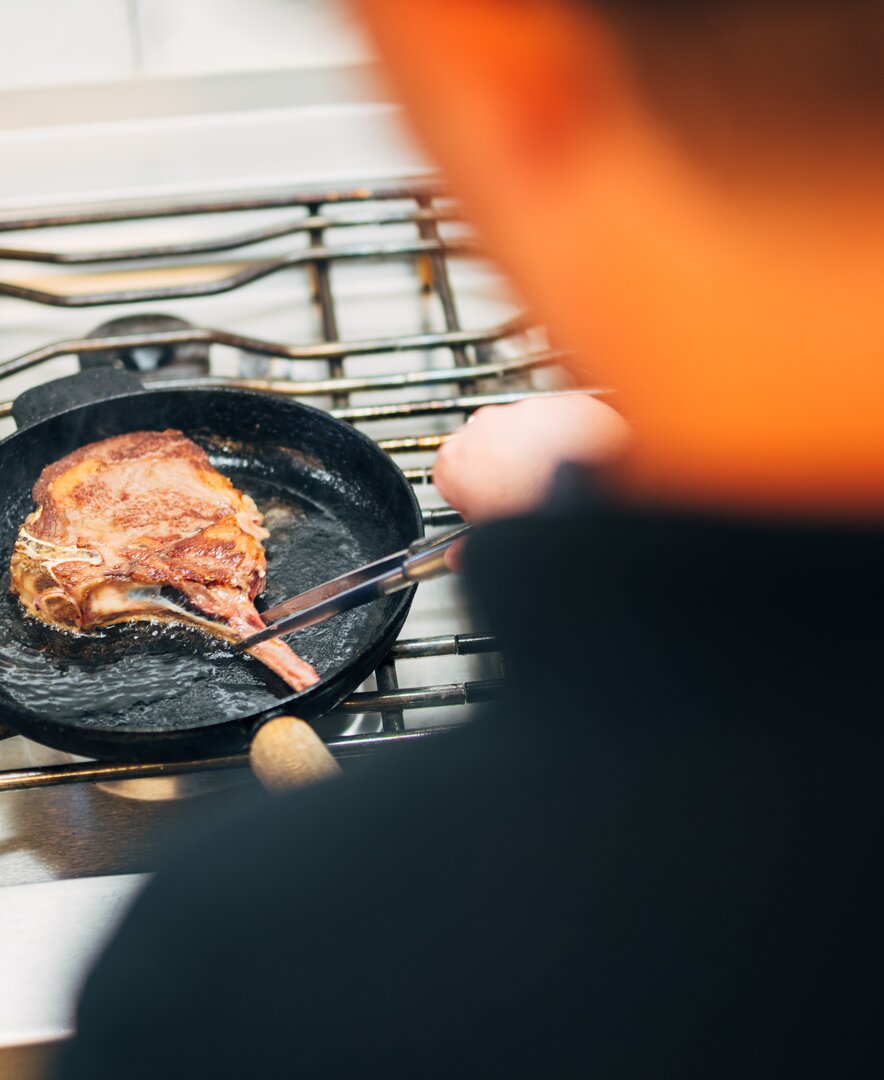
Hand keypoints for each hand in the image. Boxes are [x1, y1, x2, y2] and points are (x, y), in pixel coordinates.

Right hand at [433, 395, 630, 563]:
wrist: (594, 484)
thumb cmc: (536, 505)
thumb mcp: (493, 536)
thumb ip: (467, 548)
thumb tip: (459, 558)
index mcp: (454, 459)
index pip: (448, 480)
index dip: (469, 499)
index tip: (487, 510)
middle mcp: (483, 426)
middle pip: (484, 451)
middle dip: (500, 471)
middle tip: (521, 498)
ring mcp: (522, 411)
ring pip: (522, 432)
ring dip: (533, 453)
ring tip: (551, 483)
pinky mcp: (559, 404)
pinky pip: (558, 422)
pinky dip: (565, 439)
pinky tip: (573, 465)